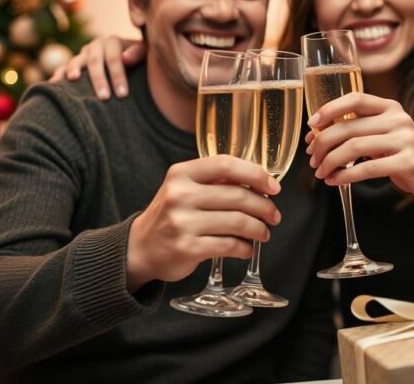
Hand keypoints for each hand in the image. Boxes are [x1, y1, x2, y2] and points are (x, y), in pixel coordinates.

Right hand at [49, 35, 144, 99]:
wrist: (129, 56)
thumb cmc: (139, 59)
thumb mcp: (144, 54)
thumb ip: (138, 53)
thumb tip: (125, 58)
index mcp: (113, 42)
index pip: (114, 58)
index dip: (118, 76)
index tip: (123, 95)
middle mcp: (96, 45)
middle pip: (95, 61)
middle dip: (99, 79)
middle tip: (104, 98)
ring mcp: (83, 54)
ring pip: (76, 61)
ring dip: (73, 71)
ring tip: (73, 80)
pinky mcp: (75, 64)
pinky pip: (64, 68)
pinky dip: (58, 75)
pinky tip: (54, 84)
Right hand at [126, 155, 281, 290]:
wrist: (140, 248)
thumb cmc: (170, 215)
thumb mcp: (183, 188)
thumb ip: (214, 181)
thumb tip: (258, 183)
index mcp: (181, 174)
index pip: (226, 164)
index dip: (256, 174)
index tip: (274, 187)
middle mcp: (180, 195)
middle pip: (238, 196)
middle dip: (264, 207)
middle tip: (273, 215)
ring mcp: (182, 223)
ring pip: (237, 222)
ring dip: (258, 229)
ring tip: (263, 233)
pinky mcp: (187, 248)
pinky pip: (229, 245)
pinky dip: (244, 248)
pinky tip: (247, 248)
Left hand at [305, 93, 413, 212]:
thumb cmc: (406, 156)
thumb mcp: (386, 136)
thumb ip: (360, 131)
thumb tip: (319, 135)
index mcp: (390, 107)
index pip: (355, 99)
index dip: (329, 110)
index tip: (312, 125)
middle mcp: (398, 119)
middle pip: (348, 127)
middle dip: (323, 144)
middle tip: (312, 159)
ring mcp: (405, 139)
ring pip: (354, 147)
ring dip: (330, 162)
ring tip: (321, 173)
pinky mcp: (408, 162)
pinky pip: (368, 168)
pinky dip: (345, 176)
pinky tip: (335, 181)